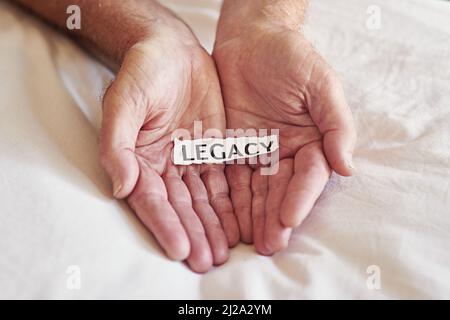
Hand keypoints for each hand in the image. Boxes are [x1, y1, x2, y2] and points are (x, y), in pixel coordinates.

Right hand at [100, 23, 238, 272]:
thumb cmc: (142, 72)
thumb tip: (120, 187)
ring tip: (225, 251)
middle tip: (208, 261)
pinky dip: (232, 204)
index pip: (152, 199)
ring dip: (214, 226)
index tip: (180, 249)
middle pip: (181, 206)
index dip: (165, 224)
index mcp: (139, 159)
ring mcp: (191, 160)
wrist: (172, 50)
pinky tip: (240, 224)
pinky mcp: (215, 150)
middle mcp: (165, 166)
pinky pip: (225, 181)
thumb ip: (117, 144)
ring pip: (204, 200)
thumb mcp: (124, 101)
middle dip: (194, 234)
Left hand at [213, 21, 355, 254]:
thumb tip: (347, 167)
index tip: (289, 218)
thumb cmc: (290, 56)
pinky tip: (228, 219)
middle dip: (276, 217)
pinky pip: (232, 176)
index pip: (309, 176)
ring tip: (250, 241)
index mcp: (313, 140)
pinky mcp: (233, 148)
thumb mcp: (320, 84)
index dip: (300, 197)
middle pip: (283, 190)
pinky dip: (231, 198)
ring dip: (255, 216)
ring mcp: (259, 152)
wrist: (251, 39)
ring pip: (258, 190)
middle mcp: (287, 151)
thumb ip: (336, 124)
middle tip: (269, 244)